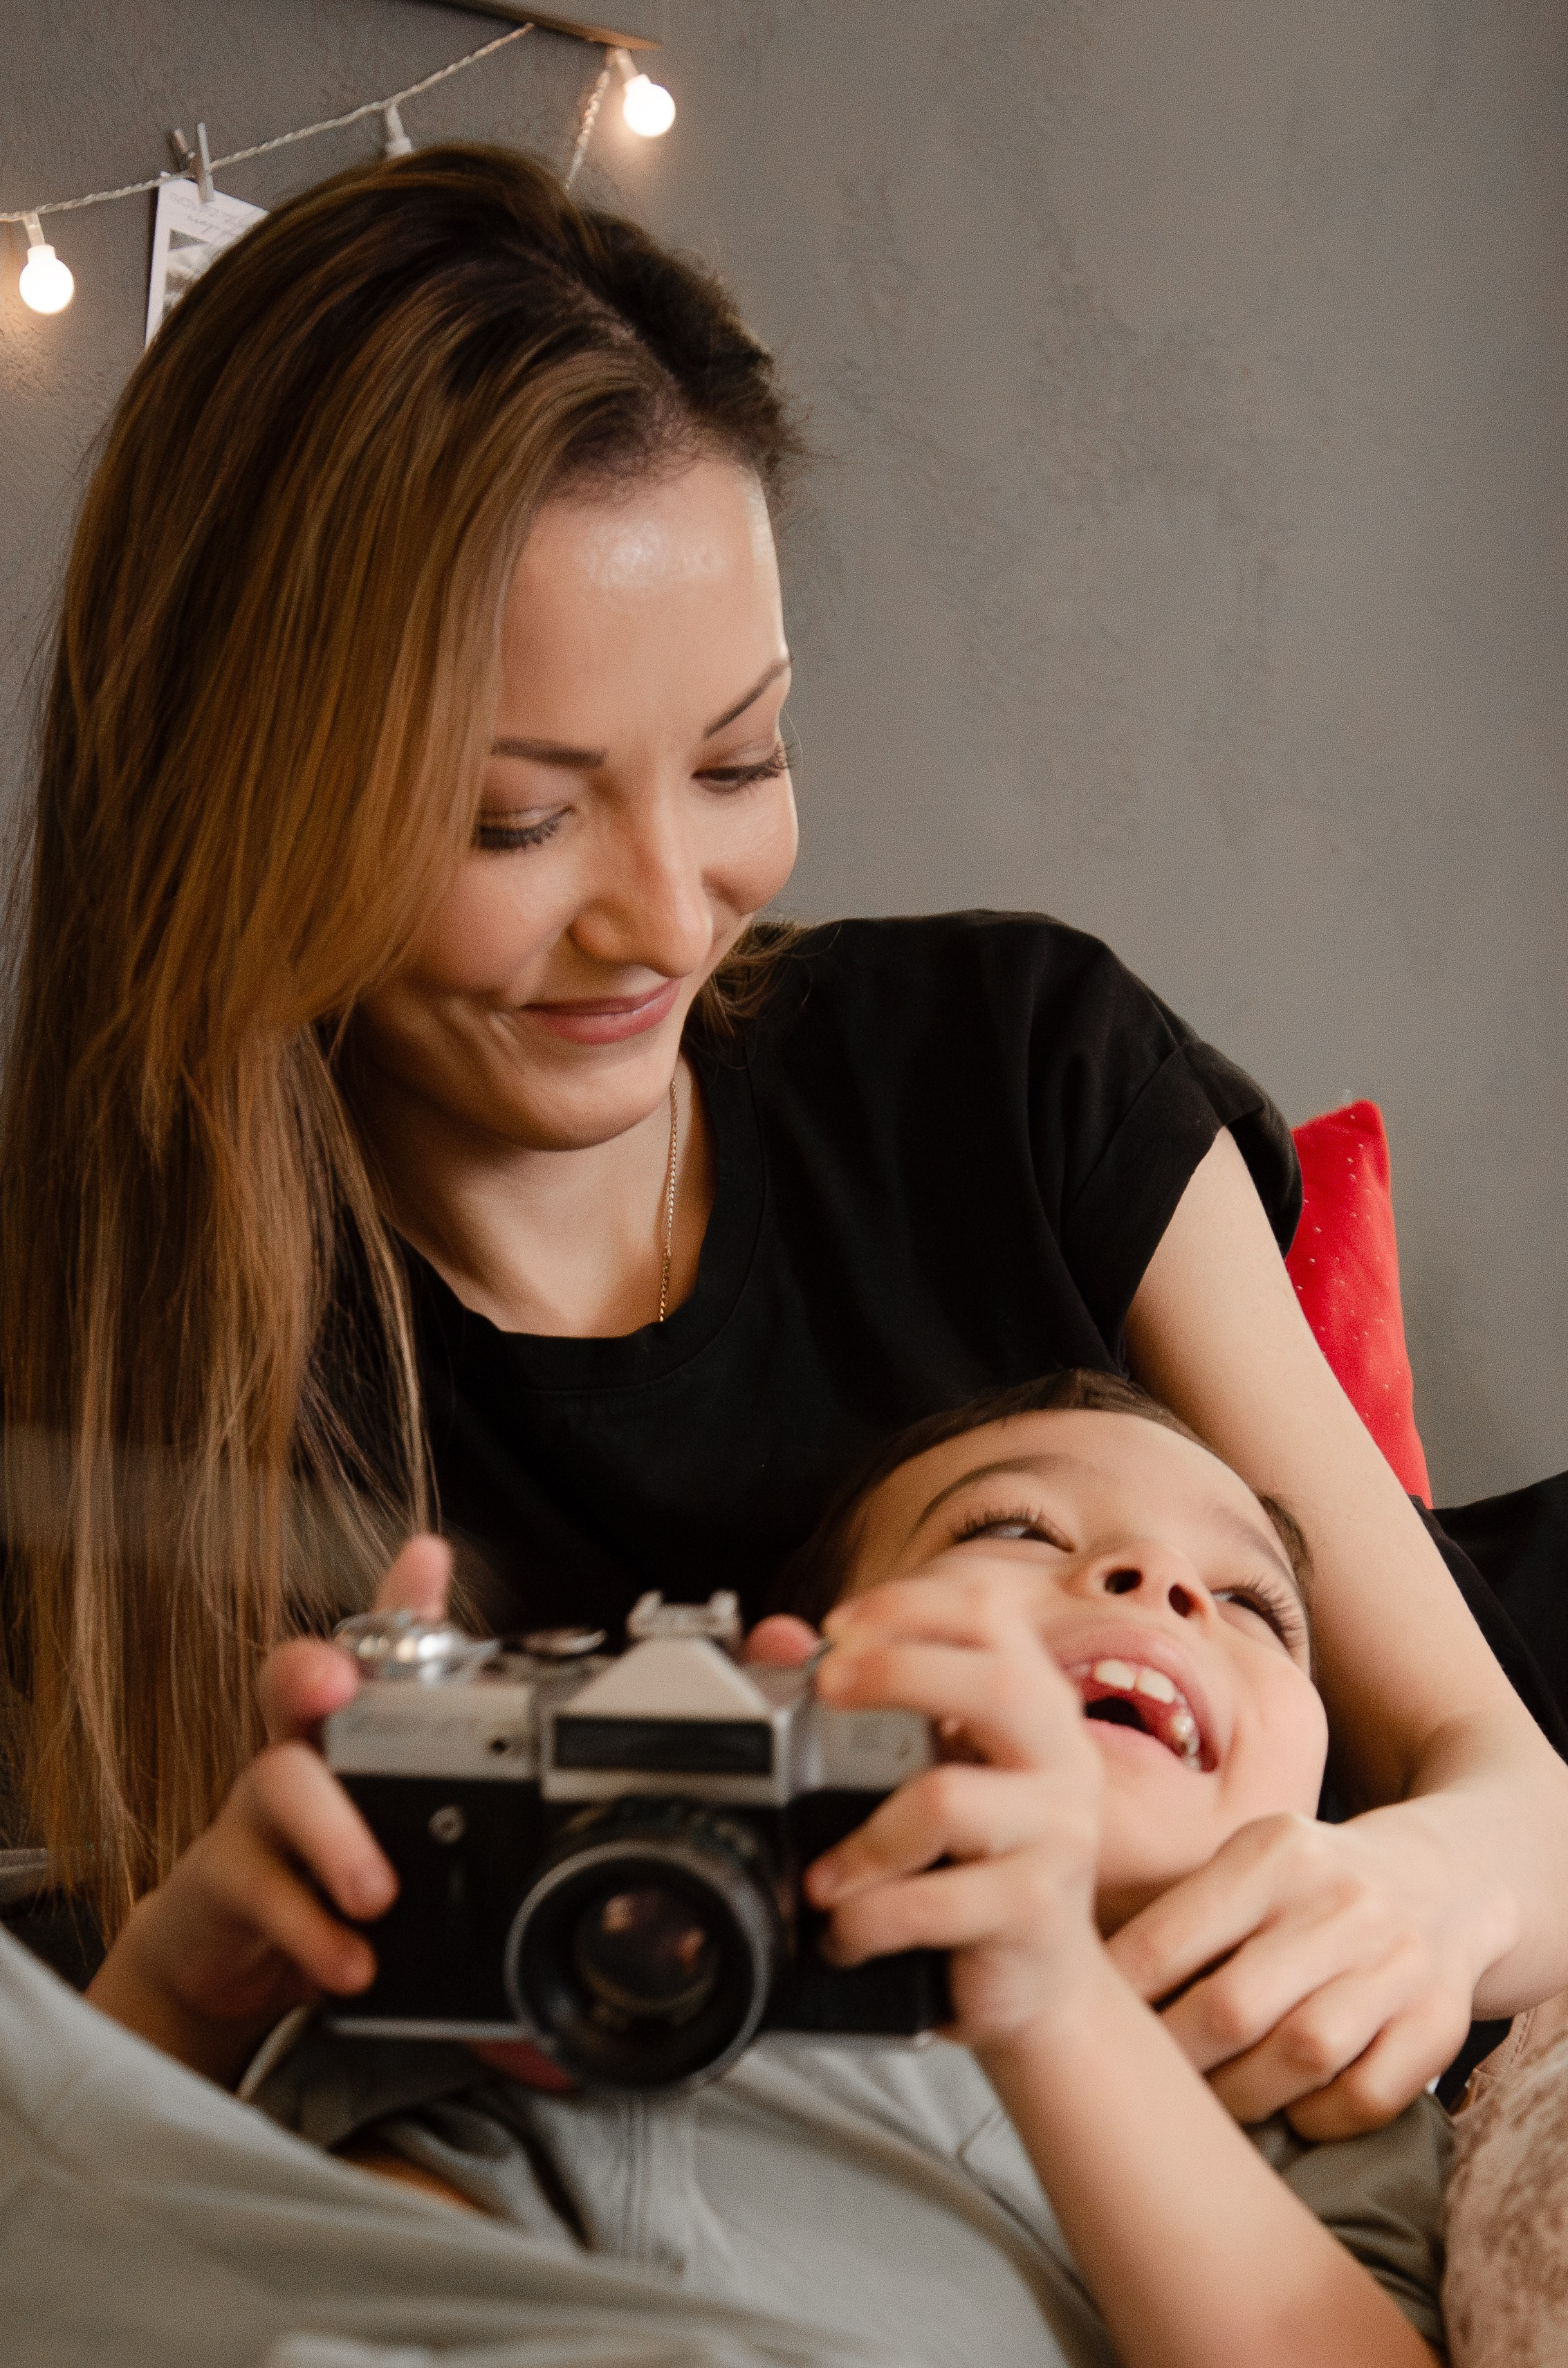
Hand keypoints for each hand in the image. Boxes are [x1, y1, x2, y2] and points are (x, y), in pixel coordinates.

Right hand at [88, 1535, 453, 2084]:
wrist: (231, 1948)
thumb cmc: (331, 1864)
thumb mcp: (404, 1821)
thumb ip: (470, 1788)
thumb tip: (553, 1840)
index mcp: (355, 1728)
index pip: (375, 1644)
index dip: (401, 1599)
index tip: (428, 1560)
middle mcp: (301, 1749)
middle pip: (294, 1682)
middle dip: (315, 1670)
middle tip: (341, 1687)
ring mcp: (255, 1813)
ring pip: (278, 1785)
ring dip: (332, 1835)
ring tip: (377, 1892)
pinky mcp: (225, 1881)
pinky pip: (260, 1893)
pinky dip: (308, 1932)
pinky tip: (350, 1962)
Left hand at [800, 1564, 1108, 2054]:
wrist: (1040, 1985)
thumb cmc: (973, 1861)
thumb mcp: (924, 1768)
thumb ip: (858, 1699)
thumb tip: (776, 1639)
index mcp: (1035, 1703)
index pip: (988, 1613)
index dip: (908, 1605)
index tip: (837, 1631)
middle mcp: (1060, 1755)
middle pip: (994, 1681)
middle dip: (895, 1673)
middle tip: (825, 1694)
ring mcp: (1058, 1832)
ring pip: (947, 1800)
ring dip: (862, 1840)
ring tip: (823, 1876)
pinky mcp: (1036, 1908)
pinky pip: (932, 1901)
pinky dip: (868, 1917)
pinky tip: (846, 1929)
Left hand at [1107, 1799, 1482, 2136]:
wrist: (1446, 1877)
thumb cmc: (1311, 1883)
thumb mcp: (1251, 1862)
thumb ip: (1184, 1915)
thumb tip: (1084, 1987)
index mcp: (1274, 1852)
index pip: (1170, 1941)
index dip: (1119, 2002)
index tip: (1083, 2030)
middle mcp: (1339, 1902)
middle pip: (1233, 2008)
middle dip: (1174, 2062)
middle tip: (1138, 2088)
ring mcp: (1398, 1962)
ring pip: (1302, 2056)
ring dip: (1240, 2099)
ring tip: (1206, 2109)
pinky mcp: (1441, 2020)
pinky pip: (1367, 2095)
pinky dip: (1318, 2119)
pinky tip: (1289, 2111)